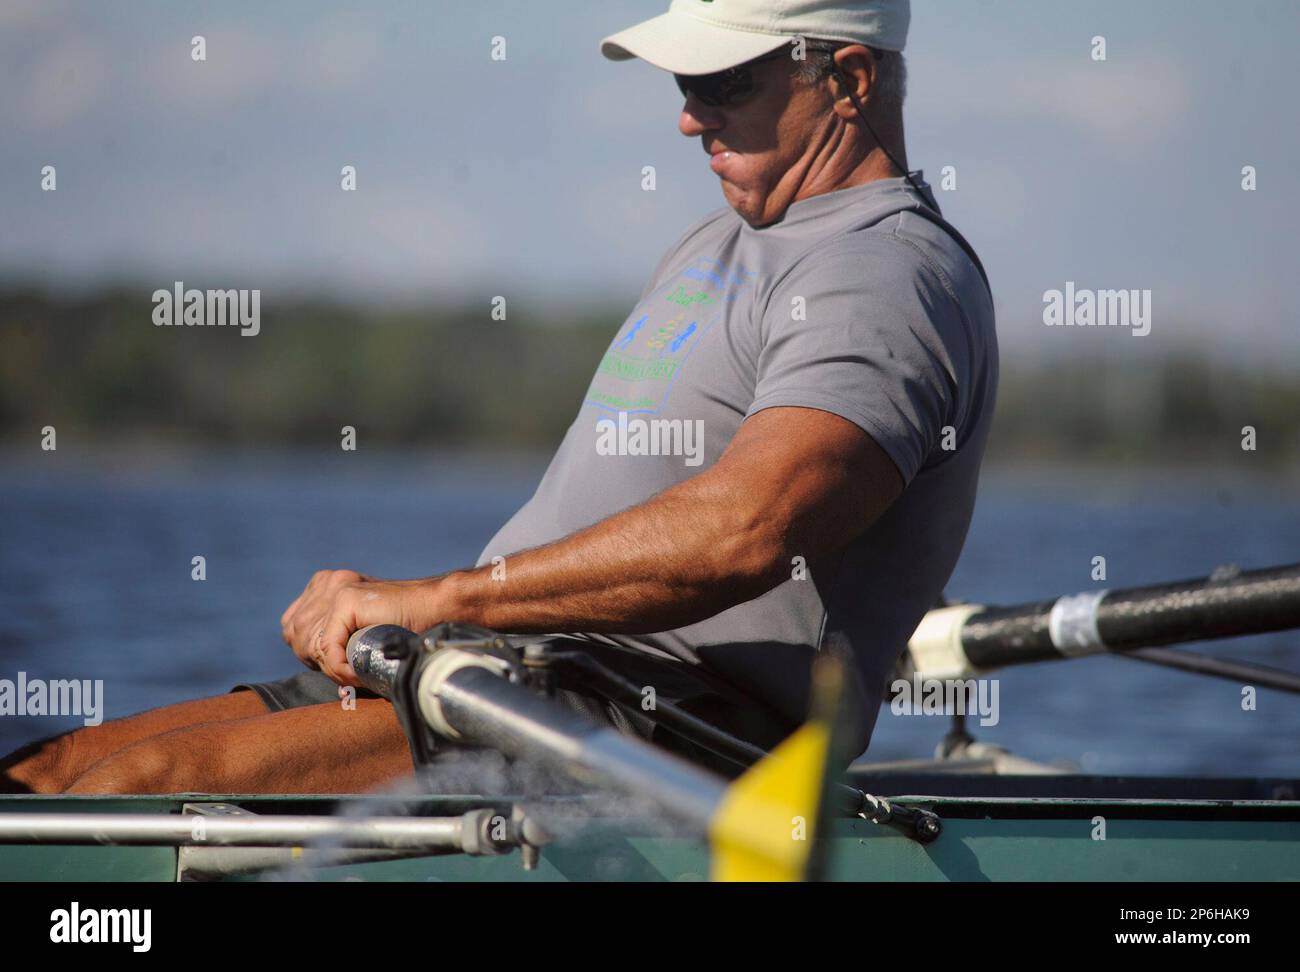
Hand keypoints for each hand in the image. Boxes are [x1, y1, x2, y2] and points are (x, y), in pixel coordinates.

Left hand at [280, 570, 438, 686]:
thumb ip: (332, 633)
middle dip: (317, 660)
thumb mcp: (357, 628)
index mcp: (324, 585)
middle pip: (296, 636)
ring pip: (310, 643)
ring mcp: (336, 588)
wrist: (435, 610)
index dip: (308, 651)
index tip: (335, 663)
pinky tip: (359, 672)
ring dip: (331, 667)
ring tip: (355, 673)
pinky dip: (341, 667)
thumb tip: (312, 657)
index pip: (292, 627)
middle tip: (346, 672)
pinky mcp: (347, 598)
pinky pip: (328, 647)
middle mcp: (326, 582)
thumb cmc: (402, 626)